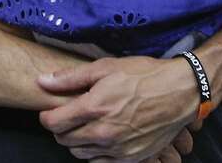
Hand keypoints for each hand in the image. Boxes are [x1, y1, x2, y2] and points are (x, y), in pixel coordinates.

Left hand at [37, 56, 198, 159]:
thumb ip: (70, 78)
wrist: (179, 92)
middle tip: (68, 117)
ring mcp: (119, 149)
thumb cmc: (142, 75)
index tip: (50, 111)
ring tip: (85, 126)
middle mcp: (104, 133)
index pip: (54, 123)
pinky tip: (101, 138)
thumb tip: (42, 81)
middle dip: (61, 129)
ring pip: (81, 154)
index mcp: (94, 108)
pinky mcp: (132, 159)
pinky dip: (95, 153)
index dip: (47, 117)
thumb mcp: (104, 67)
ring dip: (77, 142)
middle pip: (65, 141)